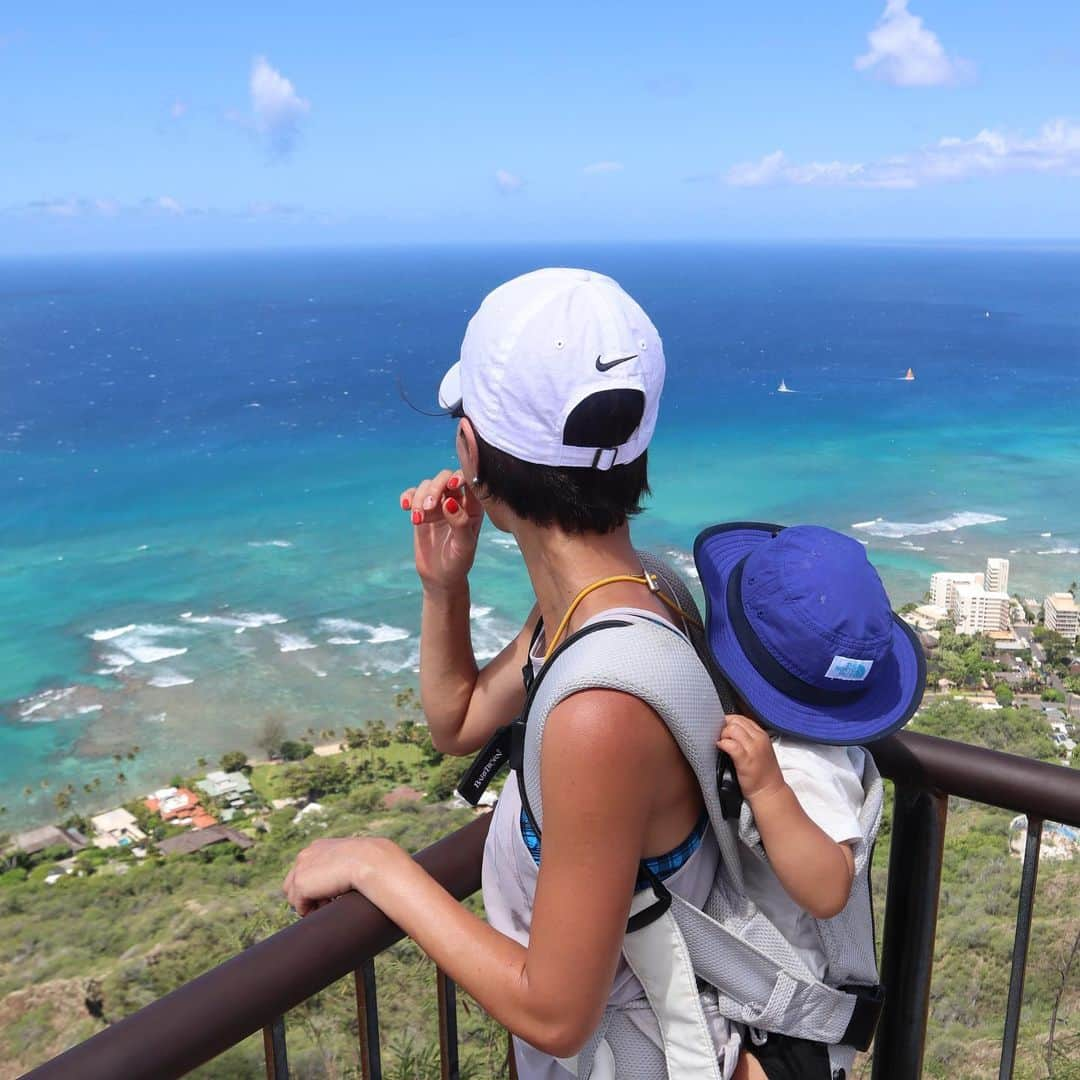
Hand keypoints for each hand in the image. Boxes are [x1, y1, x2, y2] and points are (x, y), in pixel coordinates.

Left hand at [282, 836, 397, 916]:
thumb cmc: (369, 860)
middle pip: (293, 883)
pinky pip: (299, 907)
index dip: (315, 885)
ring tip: (329, 904)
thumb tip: (343, 879)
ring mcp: (301, 868)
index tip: (330, 893)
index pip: (304, 870)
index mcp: (317, 847)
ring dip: (309, 904)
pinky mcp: (300, 883)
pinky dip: (311, 911)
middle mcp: (305, 854)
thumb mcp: (352, 858)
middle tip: (328, 901)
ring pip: (293, 897)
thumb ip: (342, 863)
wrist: (368, 860)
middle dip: (307, 896)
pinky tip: (327, 906)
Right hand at [400, 469, 484, 590]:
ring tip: (418, 520)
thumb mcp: (464, 546)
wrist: (440, 576)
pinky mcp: (422, 510)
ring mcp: (438, 504)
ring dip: (419, 498)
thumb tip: (450, 502)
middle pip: (445, 477)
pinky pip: (412, 494)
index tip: (452, 486)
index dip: (461, 476)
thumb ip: (461, 523)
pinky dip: (407, 497)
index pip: (470, 481)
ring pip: (427, 485)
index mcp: (474, 506)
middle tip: (428, 508)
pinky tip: (405, 507)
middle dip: (435, 488)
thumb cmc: (458, 562)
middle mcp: (457, 500)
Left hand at [716, 714, 784, 802]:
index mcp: (761, 735)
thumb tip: (729, 730)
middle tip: (722, 738)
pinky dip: (723, 744)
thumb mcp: (759, 749)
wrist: (770, 791)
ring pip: (733, 729)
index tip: (723, 730)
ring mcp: (753, 749)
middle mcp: (759, 739)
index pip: (741, 718)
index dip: (729, 722)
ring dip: (723, 735)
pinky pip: (731, 745)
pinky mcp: (745, 760)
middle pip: (736, 721)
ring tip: (722, 744)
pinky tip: (721, 748)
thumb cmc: (763, 773)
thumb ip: (748, 738)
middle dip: (725, 727)